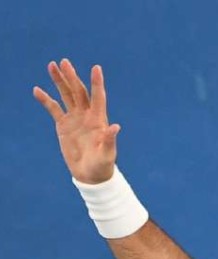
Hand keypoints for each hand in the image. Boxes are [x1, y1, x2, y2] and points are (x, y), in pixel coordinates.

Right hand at [33, 59, 118, 183]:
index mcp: (98, 120)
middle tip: (64, 61)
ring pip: (66, 95)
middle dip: (71, 77)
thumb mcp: (107, 154)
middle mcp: (86, 116)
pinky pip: (53, 109)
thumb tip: (116, 127)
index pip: (98, 97)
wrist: (90, 175)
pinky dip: (46, 100)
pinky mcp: (63, 125)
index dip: (97, 83)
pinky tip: (37, 90)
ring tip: (52, 65)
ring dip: (60, 81)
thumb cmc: (102, 165)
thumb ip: (110, 140)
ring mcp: (74, 119)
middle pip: (78, 92)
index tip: (96, 68)